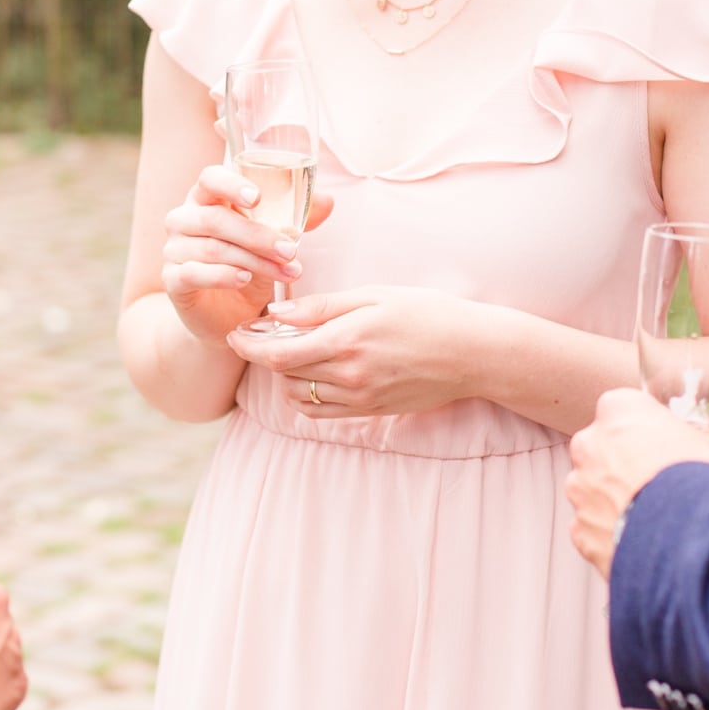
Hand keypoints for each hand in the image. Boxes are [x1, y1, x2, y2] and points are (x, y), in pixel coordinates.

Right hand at [161, 165, 333, 344]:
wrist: (224, 316)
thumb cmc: (247, 268)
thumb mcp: (274, 243)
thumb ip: (297, 220)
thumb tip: (328, 201)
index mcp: (206, 199)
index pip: (209, 178)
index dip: (231, 184)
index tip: (258, 198)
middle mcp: (184, 219)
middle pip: (216, 218)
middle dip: (258, 235)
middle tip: (291, 250)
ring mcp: (174, 250)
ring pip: (213, 248)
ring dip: (253, 260)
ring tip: (284, 272)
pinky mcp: (172, 280)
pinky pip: (194, 273)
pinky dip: (222, 275)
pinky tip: (245, 279)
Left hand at [225, 285, 472, 416]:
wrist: (471, 354)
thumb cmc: (427, 314)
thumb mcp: (374, 296)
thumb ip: (322, 307)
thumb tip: (277, 313)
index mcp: (346, 342)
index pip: (278, 354)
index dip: (249, 346)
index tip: (237, 334)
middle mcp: (349, 376)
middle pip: (284, 374)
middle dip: (265, 355)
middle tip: (263, 334)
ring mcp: (359, 399)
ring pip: (298, 396)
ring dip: (285, 377)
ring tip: (292, 352)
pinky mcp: (369, 412)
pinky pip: (321, 412)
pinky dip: (305, 396)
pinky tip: (312, 375)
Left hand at [566, 389, 708, 577]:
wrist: (690, 543)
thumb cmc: (705, 485)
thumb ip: (707, 441)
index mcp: (619, 411)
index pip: (624, 408)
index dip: (647, 428)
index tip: (664, 442)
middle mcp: (589, 445)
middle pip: (602, 447)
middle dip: (625, 462)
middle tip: (660, 481)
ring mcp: (579, 488)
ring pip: (594, 488)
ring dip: (616, 498)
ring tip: (655, 516)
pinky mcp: (578, 528)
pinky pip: (593, 526)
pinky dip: (612, 532)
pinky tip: (642, 540)